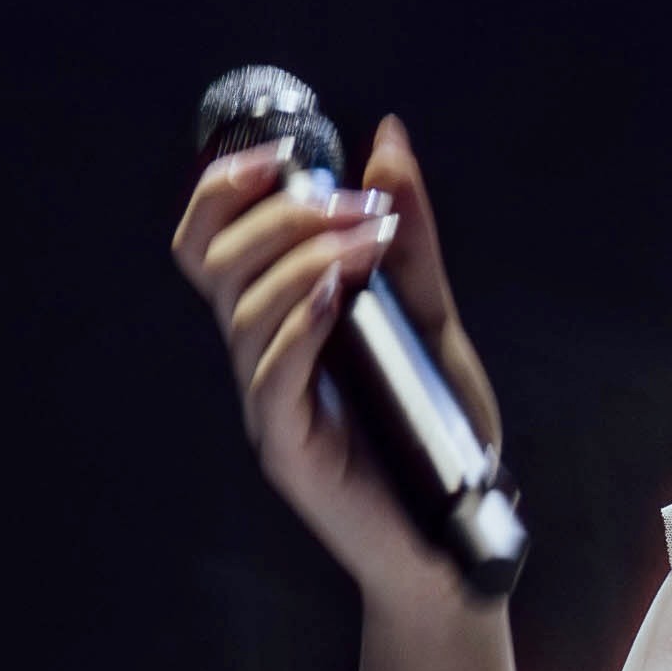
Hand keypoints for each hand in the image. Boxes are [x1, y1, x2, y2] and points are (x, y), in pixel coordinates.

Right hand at [177, 119, 504, 621]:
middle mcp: (258, 355)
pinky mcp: (288, 449)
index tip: (284, 153)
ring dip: (304, 259)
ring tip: (368, 246)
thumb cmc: (436, 430)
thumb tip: (387, 137)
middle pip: (216, 262)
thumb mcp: (430, 315)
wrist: (459, 533)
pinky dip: (297, 327)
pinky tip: (336, 299)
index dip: (225, 187)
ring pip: (242, 312)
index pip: (211, 240)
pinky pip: (270, 377)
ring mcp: (267, 403)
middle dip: (283, 214)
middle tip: (357, 206)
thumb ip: (408, 235)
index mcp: (277, 318)